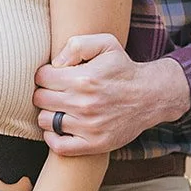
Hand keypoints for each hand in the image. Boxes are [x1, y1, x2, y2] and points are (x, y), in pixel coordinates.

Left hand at [33, 36, 190, 156]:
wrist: (150, 96)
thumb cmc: (123, 68)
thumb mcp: (106, 43)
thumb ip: (77, 44)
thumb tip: (55, 63)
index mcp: (83, 79)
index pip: (42, 77)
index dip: (45, 74)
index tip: (53, 76)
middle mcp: (84, 104)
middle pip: (40, 99)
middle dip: (44, 92)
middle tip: (55, 91)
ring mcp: (89, 127)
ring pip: (45, 121)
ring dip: (47, 113)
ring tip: (58, 107)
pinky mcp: (94, 144)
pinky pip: (59, 146)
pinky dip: (52, 137)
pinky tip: (59, 127)